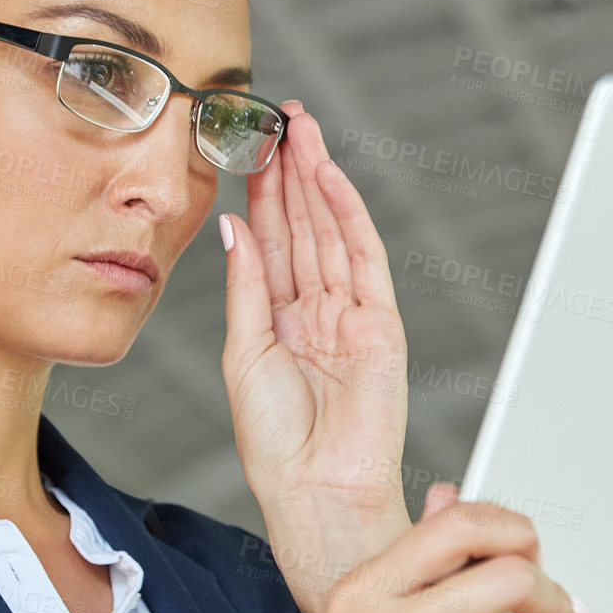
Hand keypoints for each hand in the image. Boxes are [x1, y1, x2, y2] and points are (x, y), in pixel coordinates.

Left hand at [220, 101, 411, 612]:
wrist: (315, 494)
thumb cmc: (276, 446)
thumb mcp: (242, 356)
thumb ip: (244, 289)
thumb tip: (232, 228)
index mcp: (279, 323)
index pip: (272, 243)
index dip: (261, 194)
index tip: (247, 146)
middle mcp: (317, 313)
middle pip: (304, 227)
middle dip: (291, 172)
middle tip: (278, 118)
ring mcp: (351, 316)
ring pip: (333, 232)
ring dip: (317, 180)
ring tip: (300, 130)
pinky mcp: (381, 325)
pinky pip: (364, 258)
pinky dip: (348, 215)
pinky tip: (328, 178)